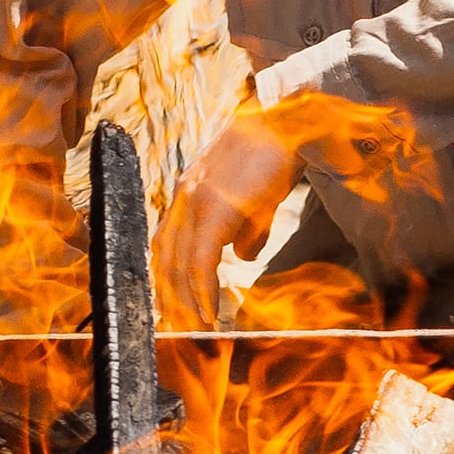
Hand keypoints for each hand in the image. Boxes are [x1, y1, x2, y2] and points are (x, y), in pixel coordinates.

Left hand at [153, 102, 303, 328]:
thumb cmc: (276, 158)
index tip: (173, 309)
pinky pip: (200, 262)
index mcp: (188, 194)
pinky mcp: (215, 210)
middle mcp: (183, 198)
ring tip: (195, 328)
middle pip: (164, 260)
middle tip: (178, 329)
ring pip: (177, 266)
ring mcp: (195, 202)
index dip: (167, 280)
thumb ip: (246, 230)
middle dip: (170, 299)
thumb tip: (243, 257)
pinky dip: (202, 291)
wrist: (289, 124)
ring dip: (185, 302)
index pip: (165, 245)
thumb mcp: (257, 200)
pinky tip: (210, 312)